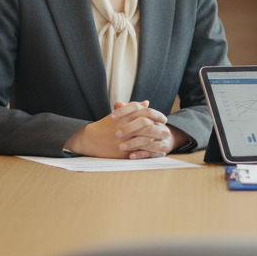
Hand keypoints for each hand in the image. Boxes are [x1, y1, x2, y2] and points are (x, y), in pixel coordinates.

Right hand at [64, 100, 181, 158]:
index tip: (164, 118)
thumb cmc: (105, 126)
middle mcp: (125, 126)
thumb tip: (147, 103)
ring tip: (166, 140)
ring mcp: (124, 139)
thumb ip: (133, 108)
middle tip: (167, 130)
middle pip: (147, 125)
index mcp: (124, 116)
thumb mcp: (118, 115)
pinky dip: (153, 152)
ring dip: (158, 139)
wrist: (89, 140)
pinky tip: (160, 152)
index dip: (157, 115)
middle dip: (159, 127)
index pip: (145, 112)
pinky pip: (141, 151)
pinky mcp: (124, 151)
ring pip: (146, 138)